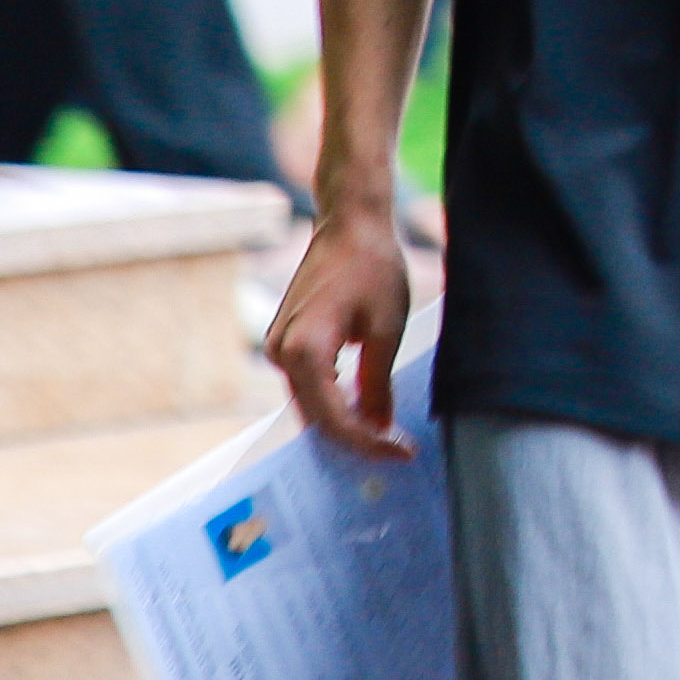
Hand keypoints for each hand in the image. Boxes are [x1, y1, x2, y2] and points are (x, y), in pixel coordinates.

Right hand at [265, 200, 418, 461]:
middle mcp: (280, 354)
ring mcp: (278, 348)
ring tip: (385, 439)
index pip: (333, 418)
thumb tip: (380, 428)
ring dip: (345, 423)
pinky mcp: (286, 342)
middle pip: (316, 417)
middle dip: (355, 439)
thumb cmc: (372, 268)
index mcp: (303, 352)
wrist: (349, 226)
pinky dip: (334, 401)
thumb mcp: (386, 329)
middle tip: (396, 453)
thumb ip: (378, 383)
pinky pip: (309, 385)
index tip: (401, 453)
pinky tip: (364, 412)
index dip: (367, 442)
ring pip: (311, 403)